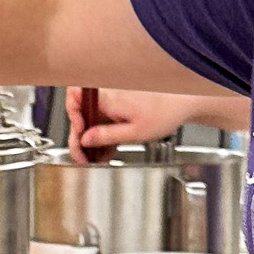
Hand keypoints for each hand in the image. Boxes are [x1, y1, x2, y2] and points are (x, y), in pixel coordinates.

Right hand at [67, 86, 197, 158]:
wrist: (182, 104)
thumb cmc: (164, 112)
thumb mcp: (134, 132)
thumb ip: (106, 135)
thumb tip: (85, 140)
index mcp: (109, 98)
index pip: (75, 95)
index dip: (71, 115)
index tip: (79, 134)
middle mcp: (107, 97)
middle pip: (80, 115)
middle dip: (78, 138)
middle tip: (83, 157)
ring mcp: (111, 103)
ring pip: (89, 121)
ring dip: (90, 141)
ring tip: (96, 158)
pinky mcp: (116, 109)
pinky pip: (101, 122)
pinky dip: (101, 137)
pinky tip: (106, 151)